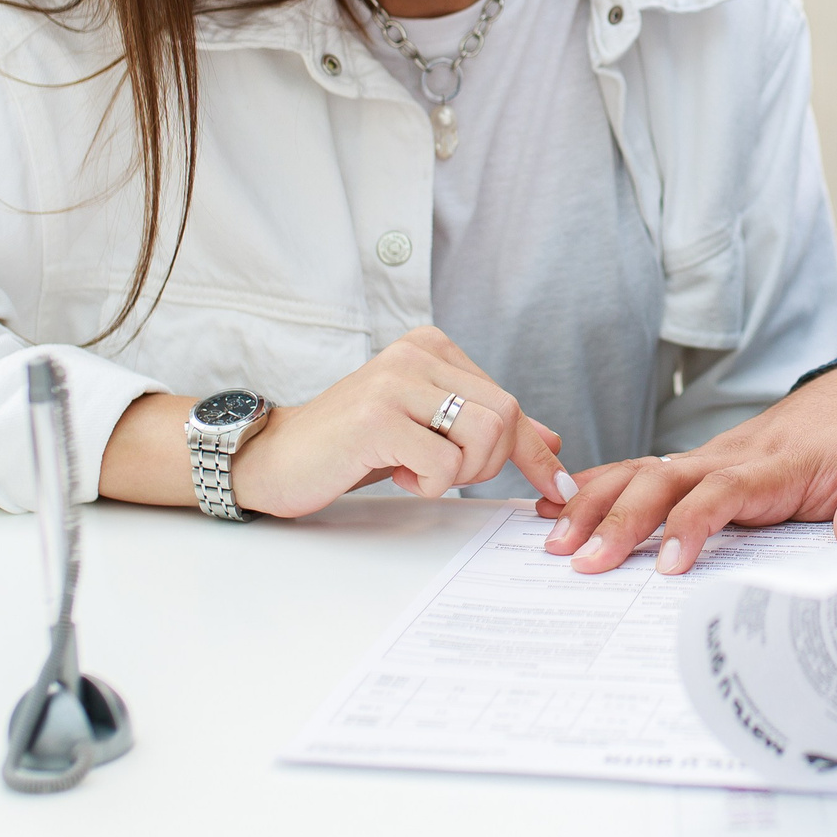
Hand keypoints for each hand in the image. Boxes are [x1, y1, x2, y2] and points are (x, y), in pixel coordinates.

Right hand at [172, 329, 568, 517]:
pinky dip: (427, 484)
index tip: (558, 489)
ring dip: (458, 474)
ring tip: (416, 471)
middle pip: (504, 418)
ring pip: (483, 438)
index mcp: (434, 346)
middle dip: (488, 464)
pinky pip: (443, 465)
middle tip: (443, 473)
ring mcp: (396, 381)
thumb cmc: (355, 444)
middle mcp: (417, 353)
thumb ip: (483, 426)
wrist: (278, 458)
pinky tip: (394, 473)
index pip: (509, 401)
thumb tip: (552, 441)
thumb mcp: (427, 428)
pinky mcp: (377, 417)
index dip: (534, 452)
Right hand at [540, 361, 836, 574]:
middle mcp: (728, 456)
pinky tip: (551, 503)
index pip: (722, 492)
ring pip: (640, 471)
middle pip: (663, 480)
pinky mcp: (695, 465)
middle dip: (620, 518)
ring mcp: (706, 457)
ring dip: (594, 503)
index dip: (692, 525)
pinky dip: (594, 484)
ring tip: (552, 540)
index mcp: (773, 465)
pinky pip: (638, 471)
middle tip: (582, 561)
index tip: (667, 566)